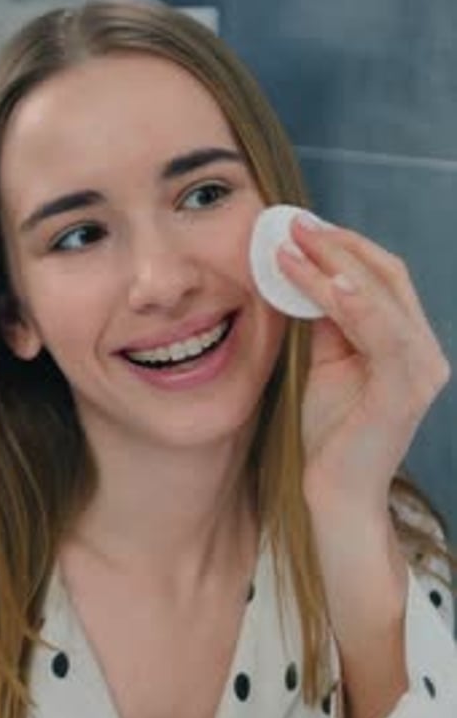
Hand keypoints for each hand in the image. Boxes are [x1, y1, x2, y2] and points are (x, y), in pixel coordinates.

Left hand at [279, 215, 448, 508]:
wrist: (337, 491)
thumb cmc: (333, 430)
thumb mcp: (329, 363)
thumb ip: (329, 322)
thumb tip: (309, 275)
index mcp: (408, 343)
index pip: (383, 278)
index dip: (345, 247)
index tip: (301, 227)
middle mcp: (424, 352)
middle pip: (388, 277)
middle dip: (338, 246)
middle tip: (293, 225)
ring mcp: (420, 371)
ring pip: (382, 298)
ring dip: (336, 266)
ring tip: (294, 246)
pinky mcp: (405, 392)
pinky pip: (383, 334)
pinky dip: (354, 304)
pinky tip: (325, 283)